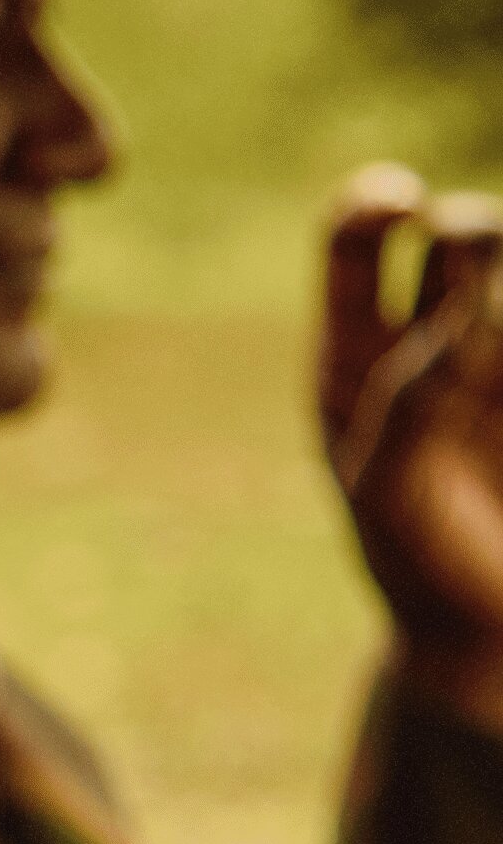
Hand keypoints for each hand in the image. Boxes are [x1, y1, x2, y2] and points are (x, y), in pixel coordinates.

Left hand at [320, 165, 502, 735]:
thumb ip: (412, 399)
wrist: (491, 642)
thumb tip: (461, 309)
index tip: (402, 200)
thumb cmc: (421, 567)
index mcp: (359, 357)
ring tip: (497, 306)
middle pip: (457, 240)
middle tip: (475, 235)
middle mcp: (438, 344)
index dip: (373, 203)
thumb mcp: (391, 488)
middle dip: (473, 224)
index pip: (355, 246)